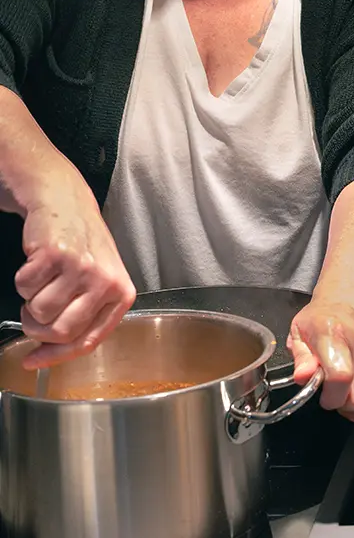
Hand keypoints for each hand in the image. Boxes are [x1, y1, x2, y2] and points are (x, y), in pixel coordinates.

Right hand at [15, 164, 135, 368]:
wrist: (67, 202)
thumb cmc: (83, 246)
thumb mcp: (98, 282)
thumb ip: (84, 317)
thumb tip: (47, 353)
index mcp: (121, 293)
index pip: (89, 340)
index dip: (57, 356)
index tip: (33, 359)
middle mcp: (106, 281)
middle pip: (61, 332)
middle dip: (37, 329)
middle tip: (33, 313)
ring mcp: (82, 267)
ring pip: (40, 312)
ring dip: (30, 301)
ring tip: (42, 281)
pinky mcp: (57, 254)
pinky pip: (25, 287)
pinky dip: (23, 280)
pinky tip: (38, 262)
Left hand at [288, 295, 353, 421]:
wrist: (353, 296)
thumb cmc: (325, 317)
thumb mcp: (300, 331)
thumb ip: (300, 358)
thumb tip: (304, 377)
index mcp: (336, 335)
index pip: (341, 377)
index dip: (330, 397)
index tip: (324, 396)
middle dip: (345, 407)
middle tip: (336, 397)